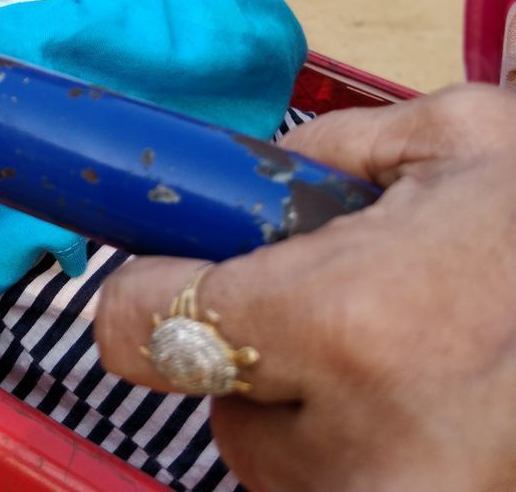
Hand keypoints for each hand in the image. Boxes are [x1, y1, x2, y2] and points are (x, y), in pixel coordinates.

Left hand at [95, 85, 515, 491]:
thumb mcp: (454, 140)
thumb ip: (323, 151)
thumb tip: (236, 180)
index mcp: (351, 322)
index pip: (145, 329)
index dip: (145, 289)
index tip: (165, 271)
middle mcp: (359, 450)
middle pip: (214, 402)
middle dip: (255, 347)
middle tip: (341, 309)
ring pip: (273, 465)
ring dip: (308, 415)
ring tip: (409, 364)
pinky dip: (355, 459)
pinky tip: (431, 415)